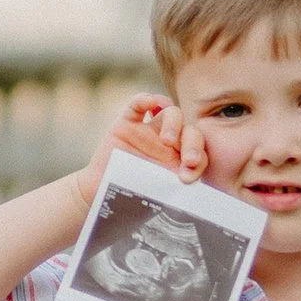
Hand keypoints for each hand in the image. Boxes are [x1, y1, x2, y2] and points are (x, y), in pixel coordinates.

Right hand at [78, 92, 207, 201]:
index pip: (200, 152)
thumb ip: (177, 194)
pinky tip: (151, 103)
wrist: (101, 196)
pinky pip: (137, 104)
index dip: (199, 161)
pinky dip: (145, 99)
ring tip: (167, 140)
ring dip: (174, 124)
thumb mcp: (159, 198)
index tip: (189, 178)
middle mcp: (167, 143)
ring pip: (171, 113)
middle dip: (193, 144)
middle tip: (189, 160)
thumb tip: (197, 200)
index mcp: (179, 160)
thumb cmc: (131, 200)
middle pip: (190, 130)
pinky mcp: (126, 124)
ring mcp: (147, 131)